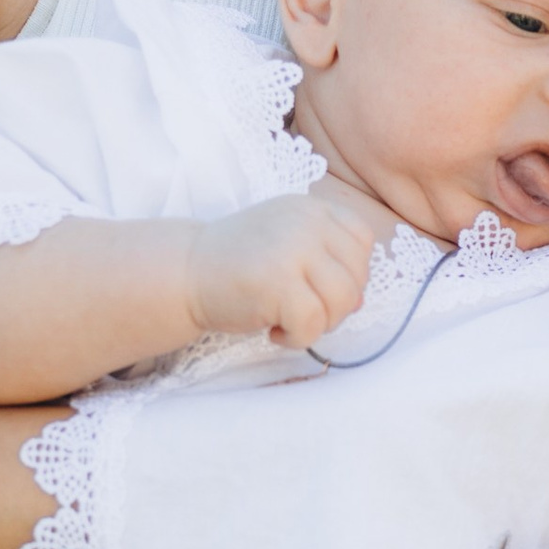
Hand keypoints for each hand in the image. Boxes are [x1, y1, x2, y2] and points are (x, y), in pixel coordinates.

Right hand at [184, 180, 385, 351]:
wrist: (186, 272)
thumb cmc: (239, 264)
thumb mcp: (287, 243)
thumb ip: (327, 261)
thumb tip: (360, 299)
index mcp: (312, 209)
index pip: (362, 240)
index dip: (351, 272)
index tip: (319, 286)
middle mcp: (307, 223)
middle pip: (357, 277)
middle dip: (337, 307)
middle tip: (303, 311)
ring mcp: (293, 250)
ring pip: (343, 302)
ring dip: (321, 324)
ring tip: (291, 322)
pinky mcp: (278, 283)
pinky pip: (314, 324)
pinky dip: (298, 339)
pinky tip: (274, 332)